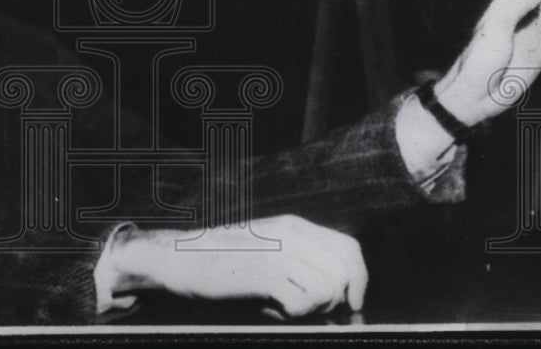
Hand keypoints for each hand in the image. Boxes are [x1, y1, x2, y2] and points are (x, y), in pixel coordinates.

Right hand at [105, 214, 366, 318]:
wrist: (181, 258)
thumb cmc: (226, 262)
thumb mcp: (269, 253)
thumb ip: (303, 265)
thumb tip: (343, 298)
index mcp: (295, 226)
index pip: (349, 248)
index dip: (359, 279)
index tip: (353, 303)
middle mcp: (292, 234)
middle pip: (345, 271)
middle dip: (336, 299)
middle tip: (312, 310)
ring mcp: (279, 253)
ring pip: (328, 289)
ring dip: (313, 308)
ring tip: (287, 306)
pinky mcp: (264, 274)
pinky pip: (302, 304)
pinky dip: (292, 314)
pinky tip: (272, 308)